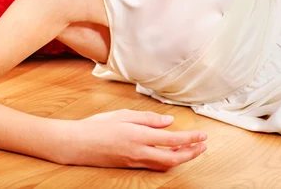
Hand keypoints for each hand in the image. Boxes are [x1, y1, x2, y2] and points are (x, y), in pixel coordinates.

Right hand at [64, 109, 207, 170]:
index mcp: (138, 136)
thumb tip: (168, 122)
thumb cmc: (97, 126)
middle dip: (191, 154)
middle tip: (203, 147)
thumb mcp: (123, 115)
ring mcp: (134, 162)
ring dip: (180, 158)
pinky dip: (166, 161)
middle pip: (172, 159)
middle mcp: (139, 152)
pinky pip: (154, 166)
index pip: (171, 140)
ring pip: (164, 165)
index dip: (190, 139)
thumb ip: (148, 119)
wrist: (77, 144)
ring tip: (190, 150)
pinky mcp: (129, 166)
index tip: (203, 136)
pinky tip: (169, 153)